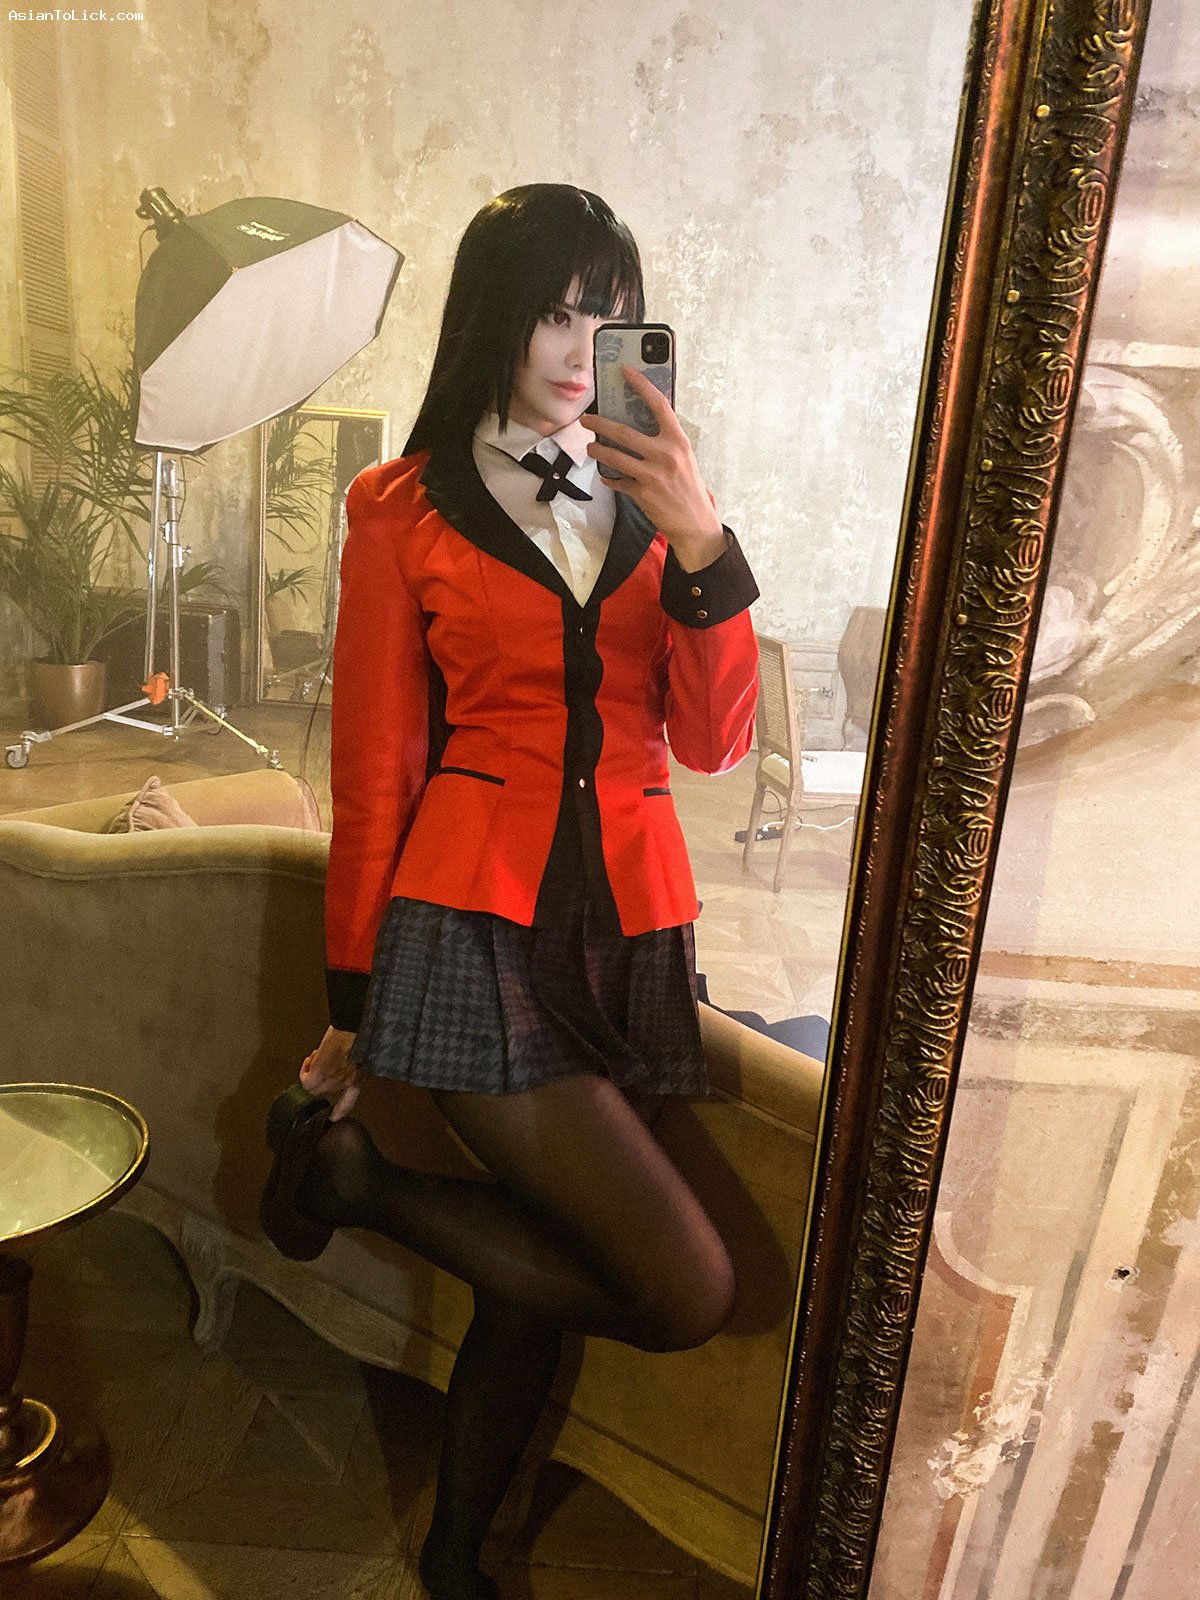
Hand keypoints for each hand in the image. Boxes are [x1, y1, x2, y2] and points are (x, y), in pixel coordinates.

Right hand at [299, 1026, 361, 1120]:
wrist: (354, 1027)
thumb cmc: (360, 1033)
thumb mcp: (362, 1050)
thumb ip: (355, 1059)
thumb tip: (347, 1057)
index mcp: (359, 1077)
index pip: (349, 1100)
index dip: (340, 1110)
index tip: (334, 1118)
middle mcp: (346, 1082)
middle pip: (328, 1090)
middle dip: (322, 1075)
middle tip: (320, 1059)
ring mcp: (333, 1081)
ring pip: (315, 1087)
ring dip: (312, 1071)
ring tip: (315, 1056)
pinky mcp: (320, 1075)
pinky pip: (305, 1081)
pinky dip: (304, 1071)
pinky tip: (310, 1060)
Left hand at [580, 367, 726, 567]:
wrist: (696, 523)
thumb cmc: (689, 487)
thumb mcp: (683, 457)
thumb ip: (665, 441)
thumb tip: (640, 424)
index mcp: (677, 440)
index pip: (658, 405)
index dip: (641, 385)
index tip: (626, 371)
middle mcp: (665, 454)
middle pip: (624, 432)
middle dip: (599, 424)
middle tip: (586, 419)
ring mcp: (653, 475)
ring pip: (614, 457)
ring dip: (598, 451)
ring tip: (591, 448)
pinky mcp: (643, 493)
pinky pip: (618, 482)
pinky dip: (610, 479)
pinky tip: (607, 477)